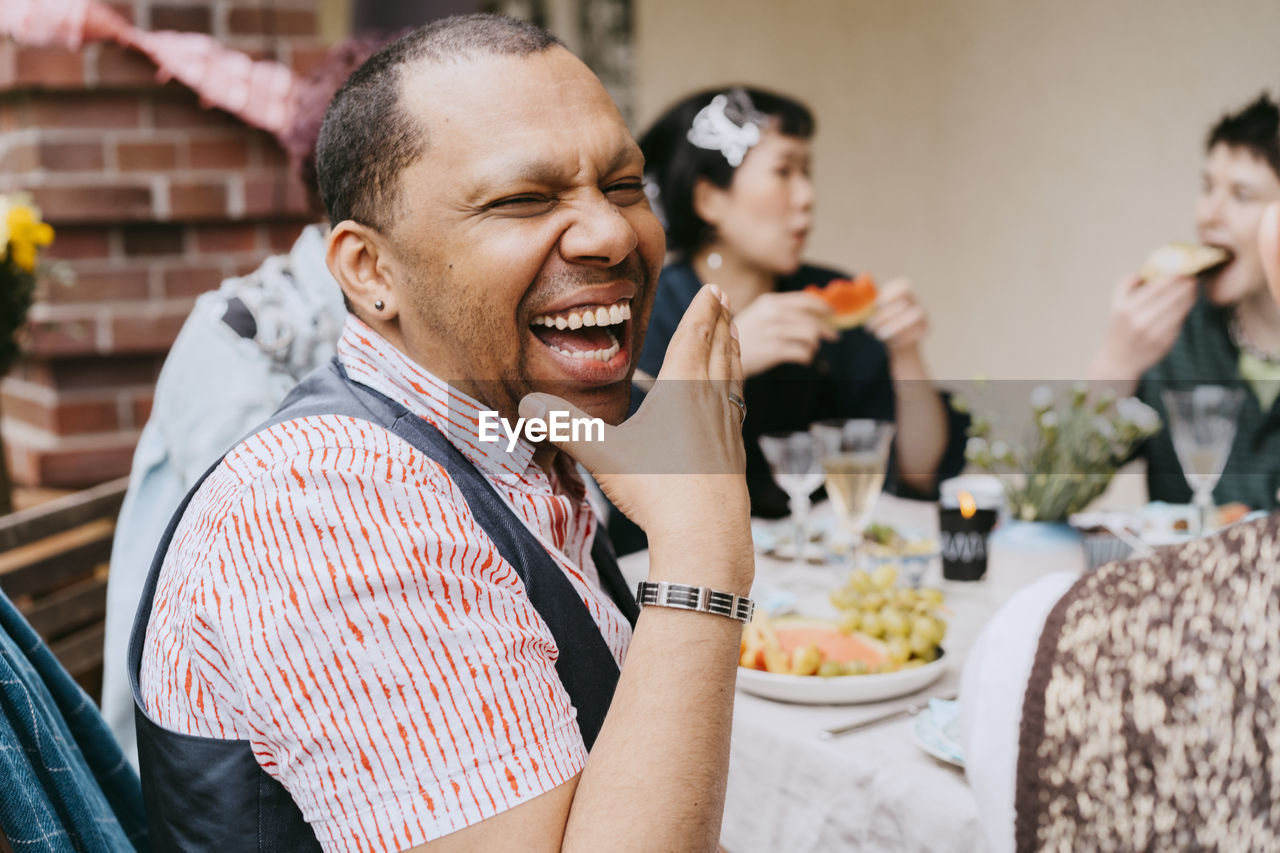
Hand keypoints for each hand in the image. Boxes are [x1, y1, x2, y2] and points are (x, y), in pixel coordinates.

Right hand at [520, 285, 751, 588]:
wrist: (706, 536)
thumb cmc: (657, 490)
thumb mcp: (602, 454)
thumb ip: (565, 426)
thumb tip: (525, 403)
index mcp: (682, 389)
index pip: (694, 338)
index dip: (703, 312)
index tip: (714, 292)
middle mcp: (711, 402)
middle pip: (719, 351)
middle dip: (722, 323)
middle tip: (726, 302)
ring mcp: (728, 429)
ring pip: (733, 378)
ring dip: (733, 352)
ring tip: (735, 337)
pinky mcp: (734, 455)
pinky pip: (737, 409)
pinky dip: (736, 391)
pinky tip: (732, 401)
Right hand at [732, 291, 836, 376]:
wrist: (719, 355)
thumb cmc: (743, 336)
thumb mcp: (757, 315)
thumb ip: (780, 311)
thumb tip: (812, 312)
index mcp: (770, 302)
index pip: (804, 300)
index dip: (822, 306)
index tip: (832, 312)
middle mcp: (772, 314)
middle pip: (811, 319)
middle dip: (827, 329)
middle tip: (834, 337)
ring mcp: (772, 332)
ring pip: (810, 335)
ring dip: (814, 345)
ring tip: (810, 350)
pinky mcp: (772, 351)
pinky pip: (802, 352)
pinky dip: (807, 356)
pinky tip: (804, 359)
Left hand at [865, 276, 928, 356]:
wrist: (894, 339)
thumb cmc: (879, 321)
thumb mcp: (871, 310)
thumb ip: (865, 302)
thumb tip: (848, 292)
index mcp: (903, 291)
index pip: (904, 286)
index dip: (891, 294)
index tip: (877, 304)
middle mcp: (915, 301)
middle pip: (904, 304)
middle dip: (885, 316)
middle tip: (869, 326)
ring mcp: (922, 314)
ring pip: (913, 317)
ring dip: (894, 327)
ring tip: (878, 335)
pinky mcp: (925, 328)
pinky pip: (916, 332)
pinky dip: (901, 338)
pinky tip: (890, 342)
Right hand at [1090, 273, 1196, 380]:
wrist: (1118, 360)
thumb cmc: (1119, 328)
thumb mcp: (1116, 306)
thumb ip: (1127, 285)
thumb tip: (1148, 269)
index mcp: (1127, 309)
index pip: (1158, 287)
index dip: (1175, 277)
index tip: (1183, 270)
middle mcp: (1140, 321)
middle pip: (1173, 297)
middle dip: (1187, 285)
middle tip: (1193, 278)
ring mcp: (1154, 334)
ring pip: (1181, 309)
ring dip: (1190, 297)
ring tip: (1192, 290)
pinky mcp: (1165, 343)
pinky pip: (1180, 322)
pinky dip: (1184, 312)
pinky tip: (1185, 306)